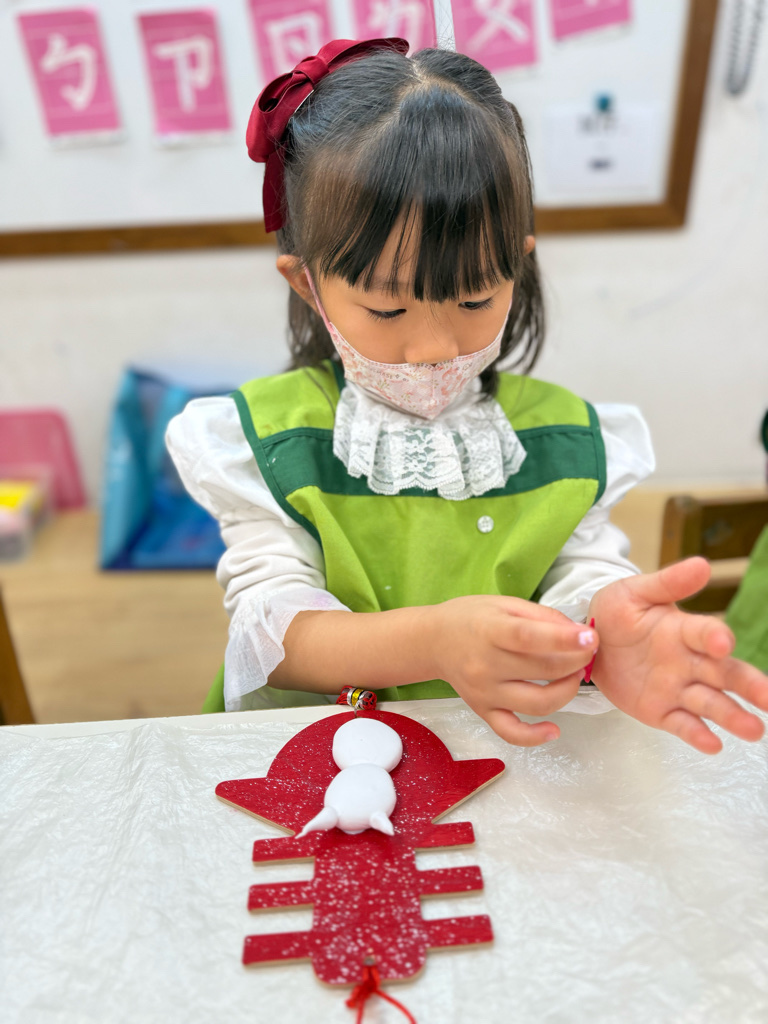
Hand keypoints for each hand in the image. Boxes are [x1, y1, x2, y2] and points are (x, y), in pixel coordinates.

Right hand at [429, 595, 598, 746]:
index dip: (563, 640)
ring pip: (537, 703)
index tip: (591, 639)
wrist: (434, 641)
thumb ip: (542, 616)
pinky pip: (511, 732)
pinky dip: (536, 737)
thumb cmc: (471, 618)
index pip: (529, 638)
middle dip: (577, 661)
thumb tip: (578, 634)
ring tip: (572, 676)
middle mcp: (486, 664)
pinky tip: (554, 729)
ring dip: (567, 691)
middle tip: (587, 651)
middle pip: (543, 671)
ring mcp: (484, 692)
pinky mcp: (483, 711)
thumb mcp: (505, 604)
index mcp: (491, 630)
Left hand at [589, 557, 767, 753]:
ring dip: (733, 716)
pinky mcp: (661, 711)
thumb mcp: (636, 593)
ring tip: (755, 730)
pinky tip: (714, 745)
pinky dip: (697, 735)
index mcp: (685, 630)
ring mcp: (677, 688)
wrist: (591, 643)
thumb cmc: (618, 613)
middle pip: (725, 674)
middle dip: (748, 686)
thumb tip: (703, 564)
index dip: (714, 637)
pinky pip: (682, 724)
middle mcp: (690, 662)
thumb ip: (668, 583)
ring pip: (710, 703)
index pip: (706, 634)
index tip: (722, 642)